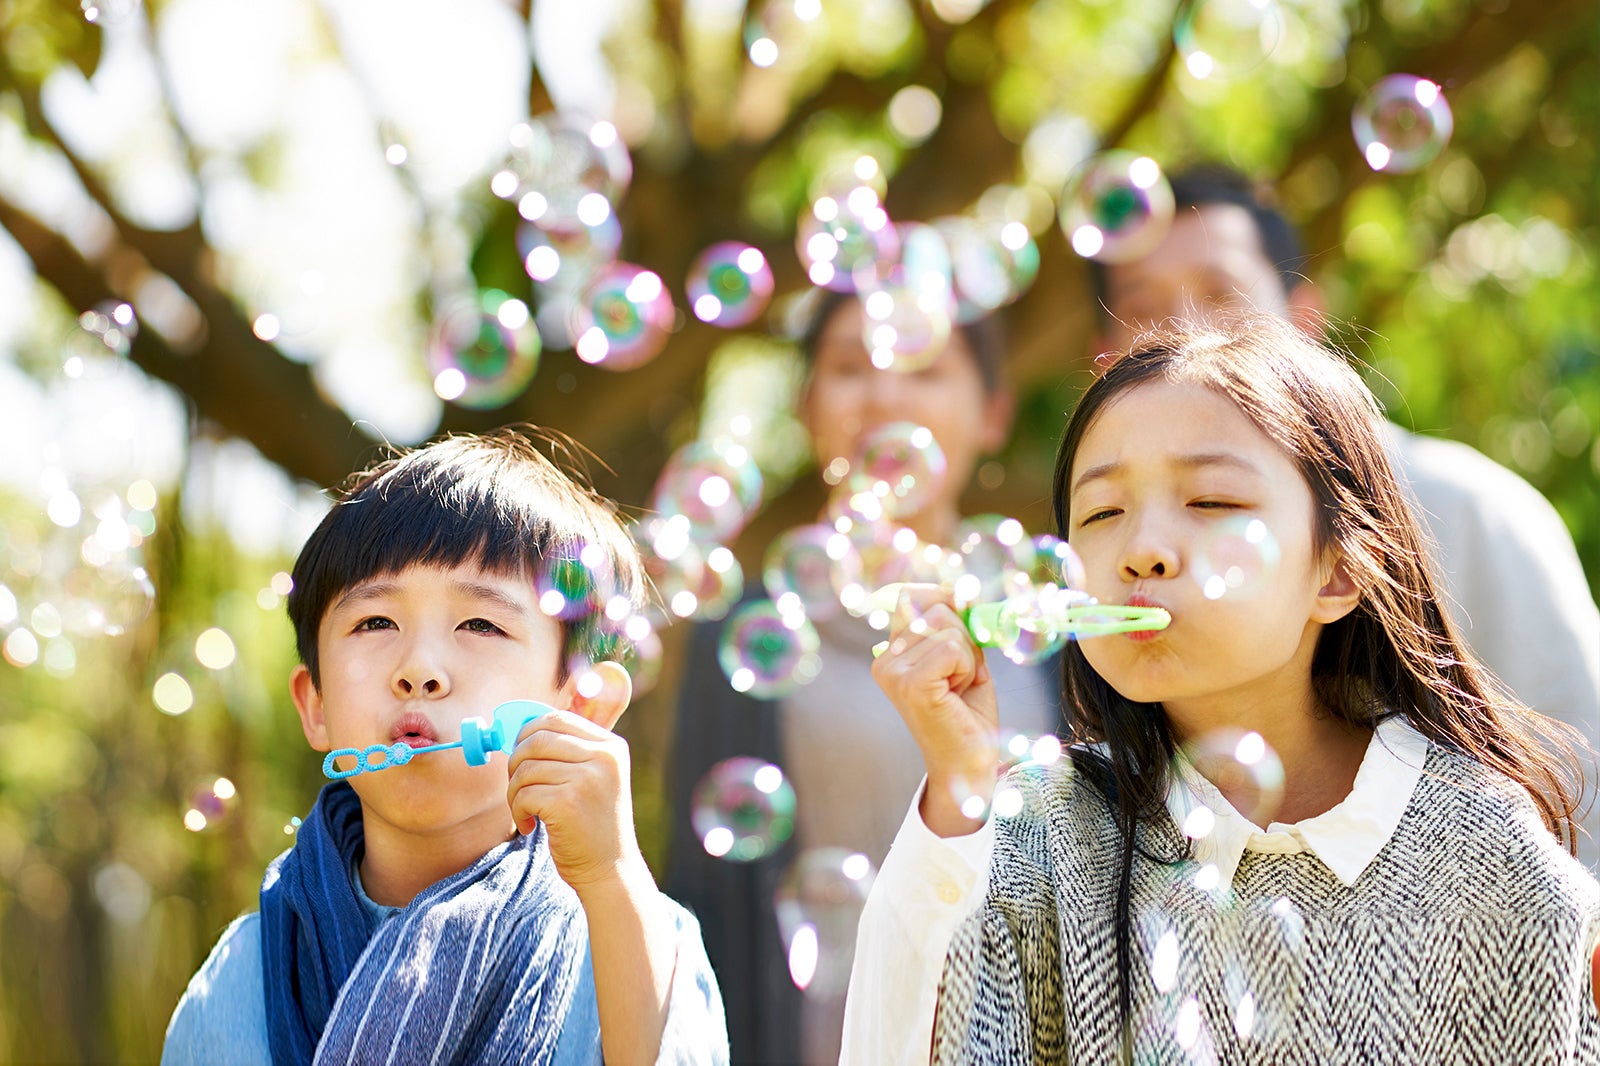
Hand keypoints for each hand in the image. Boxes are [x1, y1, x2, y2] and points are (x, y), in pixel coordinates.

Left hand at [506, 710, 643, 893]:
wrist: (610, 870)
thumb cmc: (592, 825)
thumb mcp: (594, 779)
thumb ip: (569, 752)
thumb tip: (521, 730)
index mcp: (611, 746)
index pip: (558, 718)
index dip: (528, 732)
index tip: (519, 754)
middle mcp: (603, 757)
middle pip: (537, 739)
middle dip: (516, 760)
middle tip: (518, 785)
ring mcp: (587, 779)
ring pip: (526, 767)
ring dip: (515, 792)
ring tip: (526, 811)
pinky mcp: (568, 802)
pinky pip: (524, 794)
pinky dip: (518, 811)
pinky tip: (531, 825)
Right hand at [870, 584, 1000, 836]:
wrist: (969, 764)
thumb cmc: (968, 714)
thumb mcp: (963, 658)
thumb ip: (957, 624)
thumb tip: (963, 589)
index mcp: (889, 653)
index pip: (913, 596)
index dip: (945, 599)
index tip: (963, 617)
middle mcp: (884, 661)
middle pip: (936, 608)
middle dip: (964, 638)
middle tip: (961, 677)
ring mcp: (892, 673)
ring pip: (948, 628)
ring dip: (968, 657)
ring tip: (959, 688)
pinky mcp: (910, 685)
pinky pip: (952, 647)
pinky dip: (967, 667)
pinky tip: (957, 693)